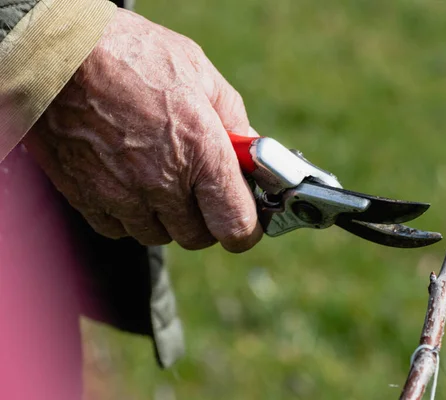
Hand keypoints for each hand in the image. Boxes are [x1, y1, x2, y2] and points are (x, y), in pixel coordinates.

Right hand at [24, 9, 261, 251]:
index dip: (245, 229)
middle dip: (206, 217)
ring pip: (158, 235)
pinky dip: (129, 214)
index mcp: (201, 152)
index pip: (236, 226)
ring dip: (166, 216)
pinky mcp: (86, 199)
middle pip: (197, 236)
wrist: (57, 54)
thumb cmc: (133, 55)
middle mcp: (163, 183)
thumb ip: (233, 120)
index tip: (245, 220)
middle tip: (200, 186)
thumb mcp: (199, 73)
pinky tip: (128, 179)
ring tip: (158, 173)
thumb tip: (251, 153)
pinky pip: (119, 229)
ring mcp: (121, 196)